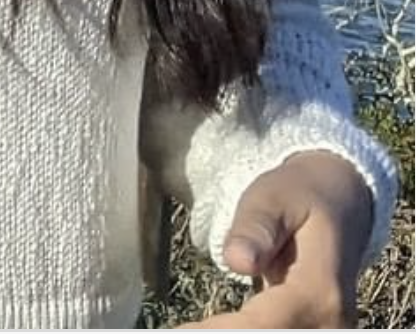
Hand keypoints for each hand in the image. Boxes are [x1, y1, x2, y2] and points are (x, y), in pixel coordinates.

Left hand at [178, 150, 373, 328]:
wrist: (340, 205)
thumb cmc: (298, 197)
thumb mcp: (274, 197)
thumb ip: (256, 229)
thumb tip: (238, 261)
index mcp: (319, 292)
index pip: (259, 328)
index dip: (216, 333)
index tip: (177, 330)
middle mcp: (330, 326)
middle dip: (220, 333)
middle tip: (178, 326)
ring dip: (229, 330)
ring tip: (188, 324)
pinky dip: (238, 329)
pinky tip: (204, 327)